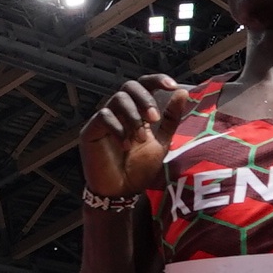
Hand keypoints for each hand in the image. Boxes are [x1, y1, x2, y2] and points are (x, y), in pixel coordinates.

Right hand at [81, 75, 192, 198]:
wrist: (121, 192)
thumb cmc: (138, 169)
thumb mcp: (161, 142)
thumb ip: (171, 119)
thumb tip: (182, 93)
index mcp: (136, 111)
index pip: (144, 85)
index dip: (157, 80)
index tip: (172, 86)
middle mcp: (119, 111)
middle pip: (129, 87)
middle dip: (145, 100)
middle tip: (154, 119)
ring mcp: (104, 119)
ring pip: (118, 99)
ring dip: (133, 117)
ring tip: (139, 139)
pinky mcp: (90, 130)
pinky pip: (104, 117)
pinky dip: (118, 129)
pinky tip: (125, 145)